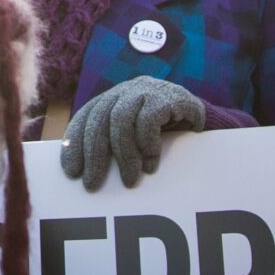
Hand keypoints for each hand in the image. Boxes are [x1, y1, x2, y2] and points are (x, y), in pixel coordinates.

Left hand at [59, 76, 206, 190]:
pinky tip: (151, 163)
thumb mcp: (133, 138)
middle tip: (92, 183)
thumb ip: (112, 146)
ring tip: (130, 180)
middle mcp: (125, 91)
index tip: (72, 172)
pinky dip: (147, 144)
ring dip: (124, 155)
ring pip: (121, 120)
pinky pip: (149, 120)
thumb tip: (86, 173)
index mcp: (111, 98)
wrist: (203, 121)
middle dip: (94, 155)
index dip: (74, 143)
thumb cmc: (162, 134)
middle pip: (99, 120)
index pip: (85, 118)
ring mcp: (146, 91)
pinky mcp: (169, 97)